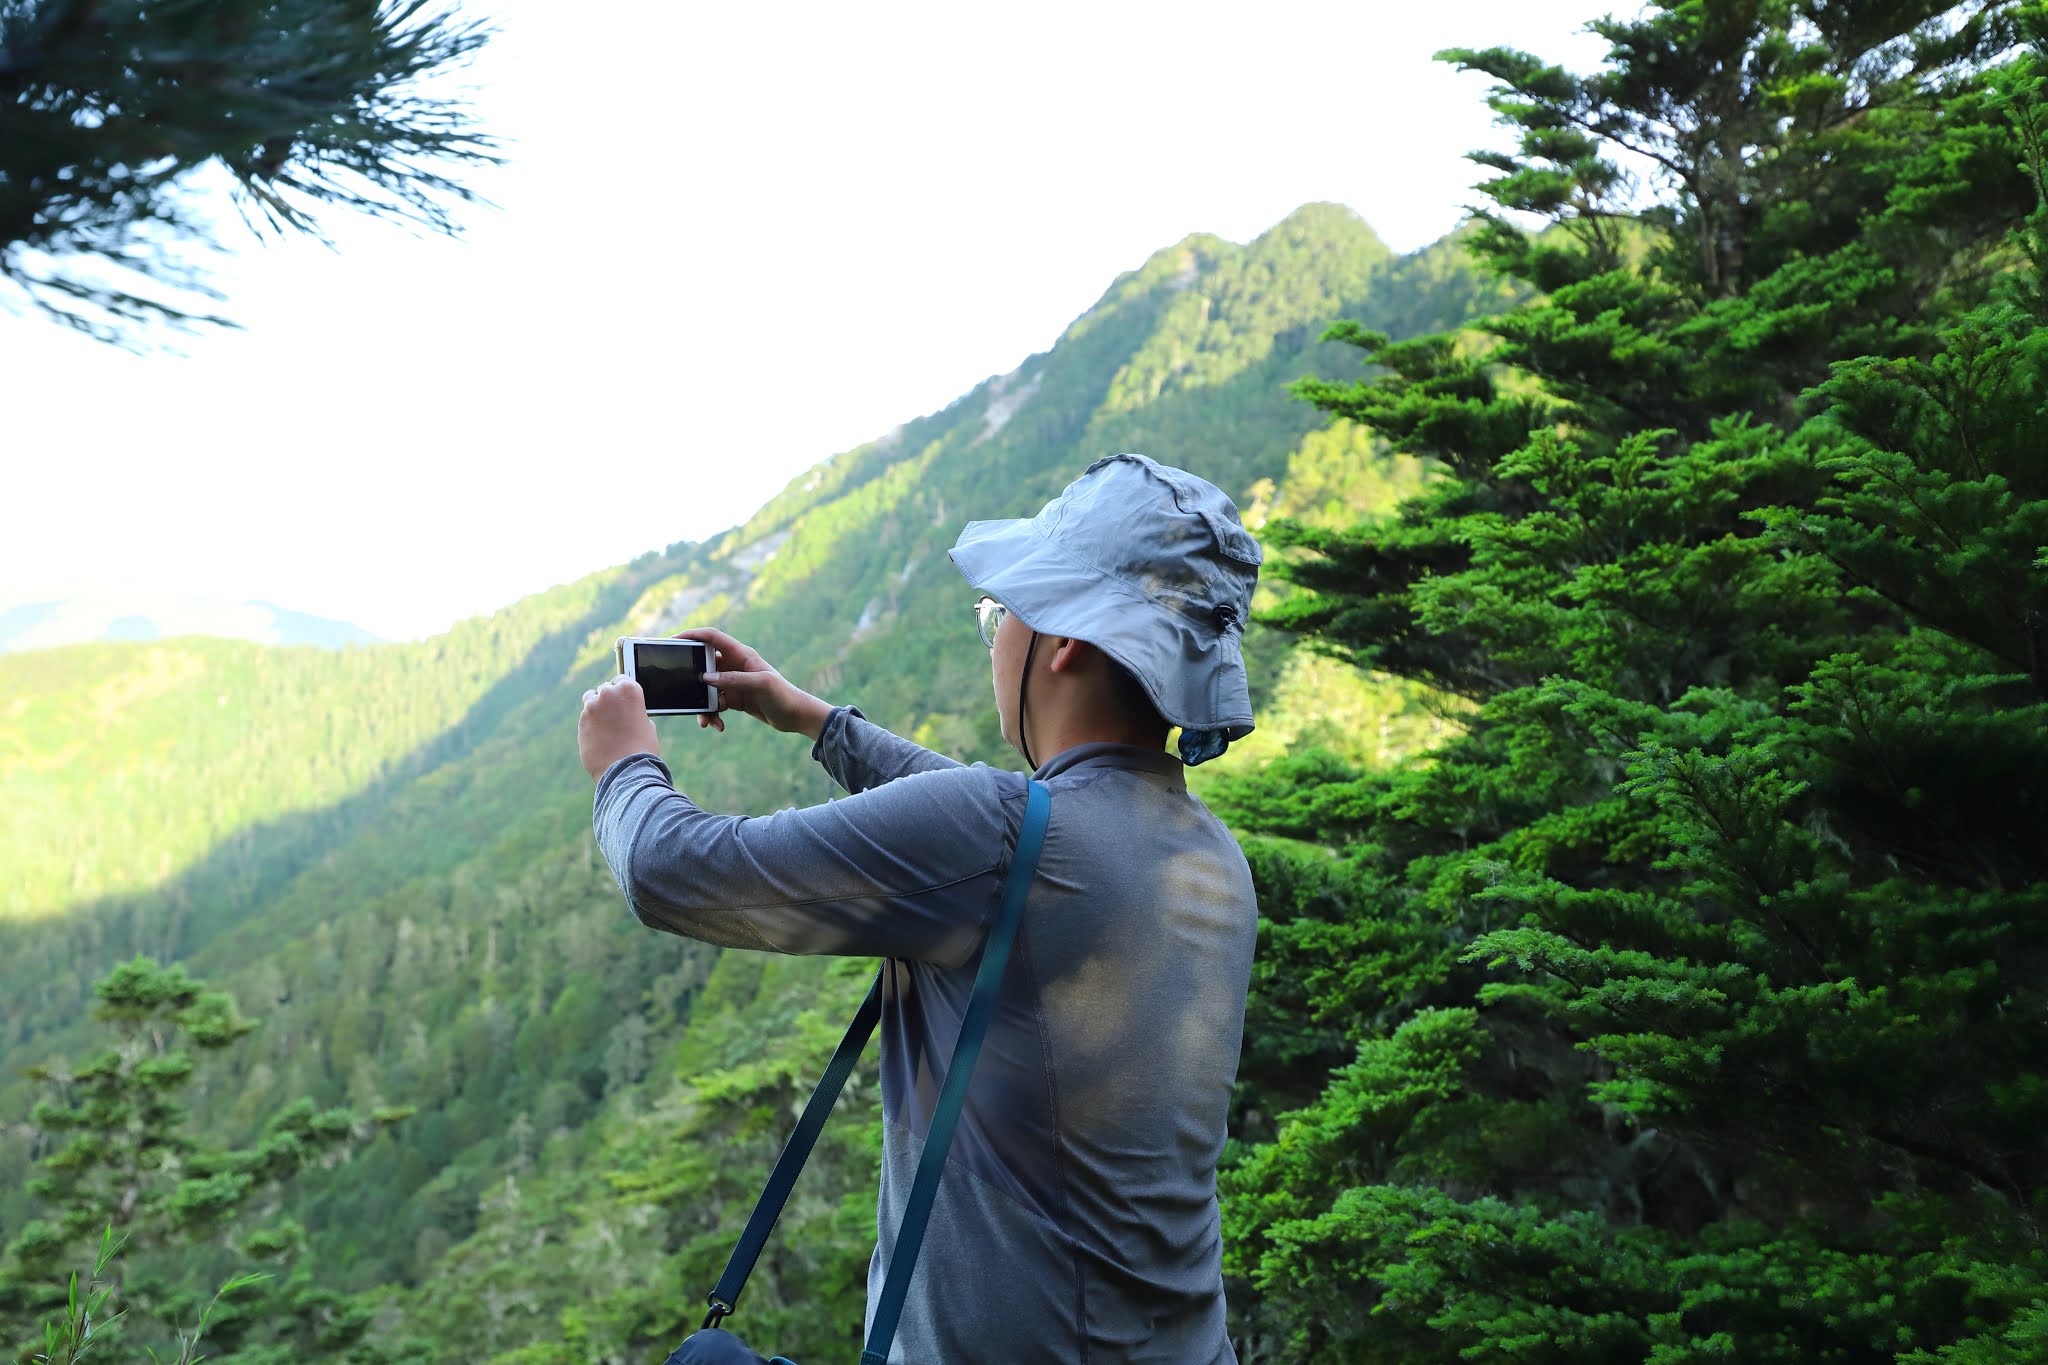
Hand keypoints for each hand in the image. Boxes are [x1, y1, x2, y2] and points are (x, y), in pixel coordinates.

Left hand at [579, 675, 658, 780]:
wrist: (626, 770)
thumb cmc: (642, 748)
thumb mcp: (647, 724)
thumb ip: (634, 713)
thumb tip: (626, 714)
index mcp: (629, 690)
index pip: (621, 679)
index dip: (621, 690)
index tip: (621, 698)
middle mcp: (608, 694)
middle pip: (604, 689)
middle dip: (608, 700)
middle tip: (615, 715)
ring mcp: (592, 708)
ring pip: (591, 701)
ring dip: (597, 710)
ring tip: (606, 727)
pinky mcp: (581, 723)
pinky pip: (585, 718)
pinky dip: (591, 725)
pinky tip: (600, 738)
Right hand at [674, 626, 832, 739]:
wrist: (796, 716)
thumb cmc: (783, 694)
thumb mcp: (760, 684)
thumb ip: (732, 680)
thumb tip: (705, 678)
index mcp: (741, 654)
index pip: (711, 637)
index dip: (692, 635)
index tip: (673, 641)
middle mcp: (735, 665)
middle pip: (704, 665)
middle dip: (692, 679)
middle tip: (683, 691)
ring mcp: (733, 682)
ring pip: (706, 689)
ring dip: (703, 705)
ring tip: (705, 721)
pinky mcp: (734, 698)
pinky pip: (714, 704)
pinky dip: (713, 715)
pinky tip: (718, 726)